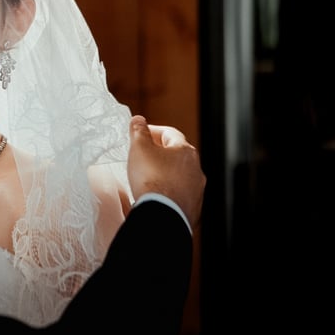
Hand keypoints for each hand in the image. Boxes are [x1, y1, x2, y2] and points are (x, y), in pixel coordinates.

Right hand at [127, 115, 204, 229]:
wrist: (162, 213)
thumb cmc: (152, 180)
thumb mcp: (139, 148)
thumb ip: (139, 131)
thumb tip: (138, 120)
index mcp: (185, 151)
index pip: (170, 133)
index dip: (154, 131)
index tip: (142, 134)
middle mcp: (196, 169)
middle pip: (177, 154)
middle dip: (161, 152)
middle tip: (145, 155)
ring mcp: (196, 190)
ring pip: (180, 175)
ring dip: (167, 173)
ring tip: (150, 177)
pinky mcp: (192, 207)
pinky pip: (180, 194)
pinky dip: (170, 191)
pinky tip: (157, 195)